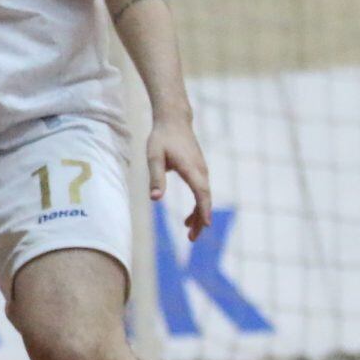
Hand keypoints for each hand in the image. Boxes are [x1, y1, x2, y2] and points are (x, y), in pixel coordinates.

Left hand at [149, 113, 212, 240]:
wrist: (174, 120)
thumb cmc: (162, 138)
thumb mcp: (154, 157)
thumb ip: (156, 177)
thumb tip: (155, 199)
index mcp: (191, 168)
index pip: (201, 193)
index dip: (204, 210)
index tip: (206, 225)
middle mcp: (201, 171)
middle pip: (205, 199)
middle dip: (201, 219)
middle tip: (192, 238)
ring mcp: (202, 170)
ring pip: (204, 197)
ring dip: (199, 215)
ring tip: (189, 232)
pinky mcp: (199, 170)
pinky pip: (202, 192)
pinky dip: (198, 206)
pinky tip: (188, 218)